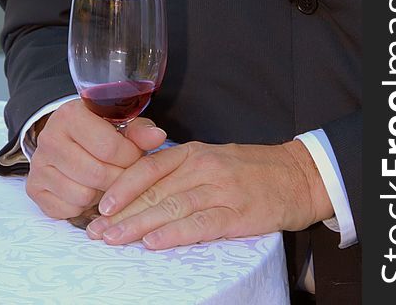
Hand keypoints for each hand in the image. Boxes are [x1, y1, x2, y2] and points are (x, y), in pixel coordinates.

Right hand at [25, 98, 166, 218]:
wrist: (68, 138)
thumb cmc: (101, 131)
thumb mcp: (122, 124)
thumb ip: (140, 131)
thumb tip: (158, 137)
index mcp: (70, 115)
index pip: (109, 147)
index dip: (130, 157)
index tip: (135, 156)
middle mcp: (49, 138)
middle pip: (97, 174)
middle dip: (118, 177)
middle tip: (123, 171)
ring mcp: (39, 165)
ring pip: (83, 194)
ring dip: (101, 192)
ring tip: (105, 178)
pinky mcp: (34, 188)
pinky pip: (67, 209)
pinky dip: (83, 205)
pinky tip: (88, 188)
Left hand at [86, 140, 332, 248]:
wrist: (298, 175)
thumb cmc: (250, 169)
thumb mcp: (212, 158)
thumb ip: (181, 170)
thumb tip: (143, 190)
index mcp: (194, 152)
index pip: (149, 168)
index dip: (122, 187)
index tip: (101, 205)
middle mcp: (203, 167)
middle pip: (154, 190)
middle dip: (122, 212)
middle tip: (97, 231)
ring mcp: (221, 189)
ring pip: (171, 207)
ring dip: (139, 224)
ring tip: (114, 239)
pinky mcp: (238, 213)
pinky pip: (200, 224)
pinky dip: (175, 233)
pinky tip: (154, 243)